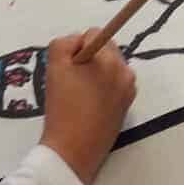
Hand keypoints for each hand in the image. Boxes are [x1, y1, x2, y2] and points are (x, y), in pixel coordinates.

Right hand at [39, 30, 137, 184]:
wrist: (73, 151)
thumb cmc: (62, 108)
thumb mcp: (54, 66)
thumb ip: (64, 44)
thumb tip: (78, 42)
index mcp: (110, 59)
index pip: (94, 34)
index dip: (76, 48)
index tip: (68, 67)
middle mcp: (125, 71)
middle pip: (106, 49)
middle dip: (90, 58)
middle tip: (72, 81)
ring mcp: (129, 89)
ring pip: (110, 67)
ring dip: (97, 73)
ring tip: (79, 95)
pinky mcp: (127, 105)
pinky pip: (114, 85)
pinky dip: (103, 88)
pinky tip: (88, 105)